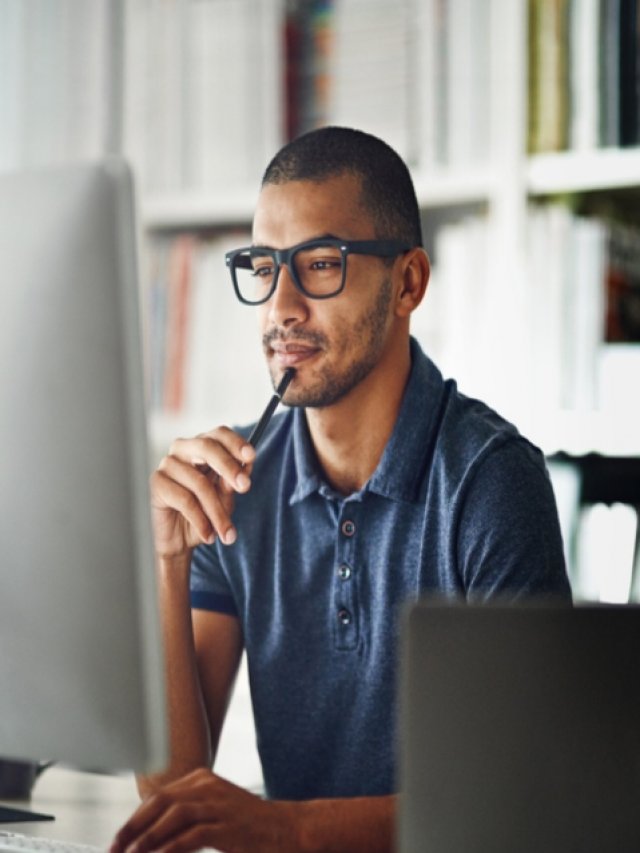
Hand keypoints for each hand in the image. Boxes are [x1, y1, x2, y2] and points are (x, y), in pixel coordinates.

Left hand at [110, 768, 298, 852]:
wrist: (287, 829)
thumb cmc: (248, 826)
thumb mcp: (214, 813)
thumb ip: (186, 818)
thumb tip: (151, 837)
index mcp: (201, 779)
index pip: (158, 796)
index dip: (134, 819)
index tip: (118, 841)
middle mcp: (207, 785)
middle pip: (161, 801)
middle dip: (133, 827)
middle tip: (115, 849)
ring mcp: (219, 803)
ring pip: (173, 815)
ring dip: (148, 838)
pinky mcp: (228, 824)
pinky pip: (192, 834)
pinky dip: (171, 848)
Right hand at [151, 427, 255, 557]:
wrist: (179, 541)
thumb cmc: (203, 514)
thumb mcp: (225, 498)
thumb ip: (233, 482)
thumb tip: (244, 468)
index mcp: (202, 447)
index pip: (219, 434)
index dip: (236, 443)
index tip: (251, 456)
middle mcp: (183, 450)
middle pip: (207, 447)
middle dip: (229, 467)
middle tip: (245, 487)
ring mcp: (167, 464)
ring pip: (199, 482)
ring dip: (217, 512)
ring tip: (227, 533)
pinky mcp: (157, 483)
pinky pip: (185, 500)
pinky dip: (201, 521)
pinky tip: (208, 535)